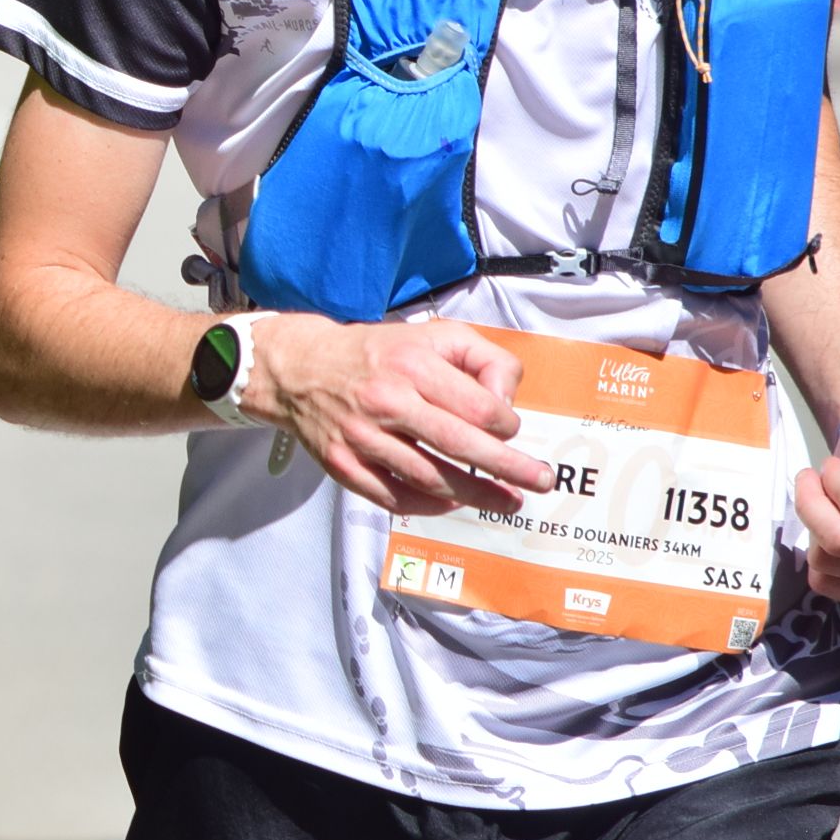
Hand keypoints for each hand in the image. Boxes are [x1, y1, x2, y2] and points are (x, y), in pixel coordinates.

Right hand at [241, 314, 545, 516]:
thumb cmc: (377, 353)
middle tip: (540, 481)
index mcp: (411, 364)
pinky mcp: (343, 465)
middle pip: (459, 445)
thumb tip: (507, 404)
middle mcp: (385, 401)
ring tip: (508, 502)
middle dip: (508, 468)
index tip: (510, 428)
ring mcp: (361, 437)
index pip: (478, 407)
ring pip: (429, 478)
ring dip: (476, 496)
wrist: (299, 368)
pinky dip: (429, 505)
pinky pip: (393, 497)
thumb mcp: (434, 335)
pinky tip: (453, 501)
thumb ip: (484, 358)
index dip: (507, 424)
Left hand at [795, 400, 839, 605]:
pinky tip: (829, 530)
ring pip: (825, 560)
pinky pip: (825, 581)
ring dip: (814, 525)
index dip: (835, 481)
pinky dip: (817, 553)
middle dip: (813, 503)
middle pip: (838, 540)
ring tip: (825, 503)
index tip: (830, 465)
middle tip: (812, 479)